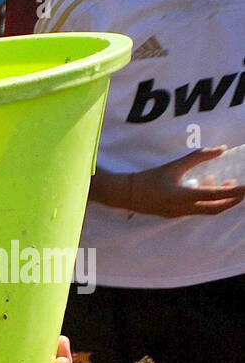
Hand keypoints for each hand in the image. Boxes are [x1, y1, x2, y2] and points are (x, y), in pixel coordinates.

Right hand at [118, 147, 244, 216]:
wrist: (128, 194)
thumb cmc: (150, 178)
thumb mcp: (174, 166)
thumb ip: (199, 157)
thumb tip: (222, 149)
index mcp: (183, 196)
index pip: (216, 195)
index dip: (234, 192)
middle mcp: (184, 208)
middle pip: (216, 208)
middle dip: (233, 200)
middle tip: (243, 189)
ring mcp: (180, 214)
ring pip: (208, 210)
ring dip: (221, 200)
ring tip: (227, 184)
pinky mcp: (175, 214)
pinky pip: (198, 209)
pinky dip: (208, 200)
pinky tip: (208, 186)